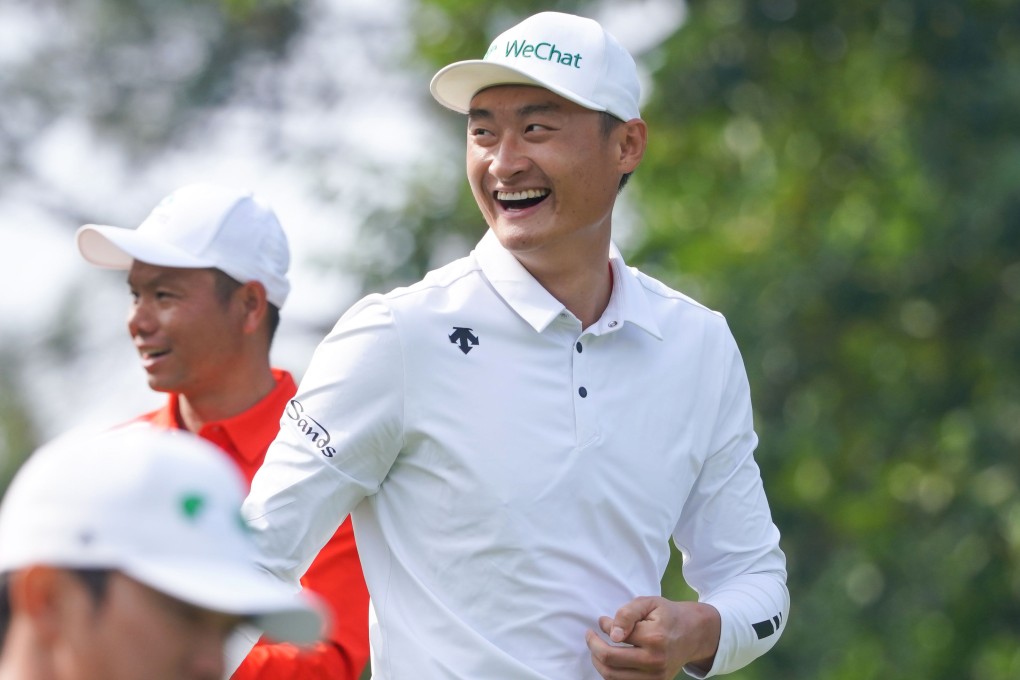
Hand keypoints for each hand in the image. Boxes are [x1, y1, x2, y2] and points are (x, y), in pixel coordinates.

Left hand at [585, 597, 719, 678]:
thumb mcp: (649, 603)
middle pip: (609, 660)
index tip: (602, 621)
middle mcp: (654, 661)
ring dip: (598, 662)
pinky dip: (611, 674)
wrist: (693, 634)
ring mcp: (655, 677)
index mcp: (654, 637)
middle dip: (593, 646)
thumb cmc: (668, 615)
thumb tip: (611, 632)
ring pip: (612, 676)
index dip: (603, 626)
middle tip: (590, 636)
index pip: (616, 635)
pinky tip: (610, 661)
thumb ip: (628, 613)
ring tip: (597, 649)